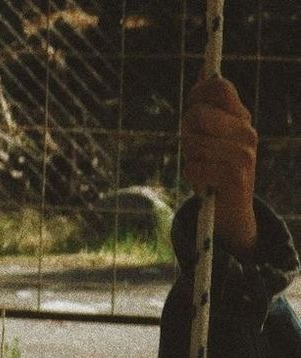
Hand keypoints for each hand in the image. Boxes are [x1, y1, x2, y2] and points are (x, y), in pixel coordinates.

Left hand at [182, 77, 257, 259]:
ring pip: (194, 143)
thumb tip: (205, 68)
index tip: (191, 110)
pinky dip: (192, 177)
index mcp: (242, 118)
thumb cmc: (214, 170)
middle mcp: (247, 132)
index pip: (218, 87)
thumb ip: (207, 105)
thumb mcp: (211, 135)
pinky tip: (204, 184)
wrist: (229, 212)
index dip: (197, 95)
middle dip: (186, 132)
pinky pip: (195, 168)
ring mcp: (244, 154)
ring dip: (190, 159)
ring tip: (202, 169)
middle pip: (198, 114)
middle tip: (194, 150)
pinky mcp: (236, 177)